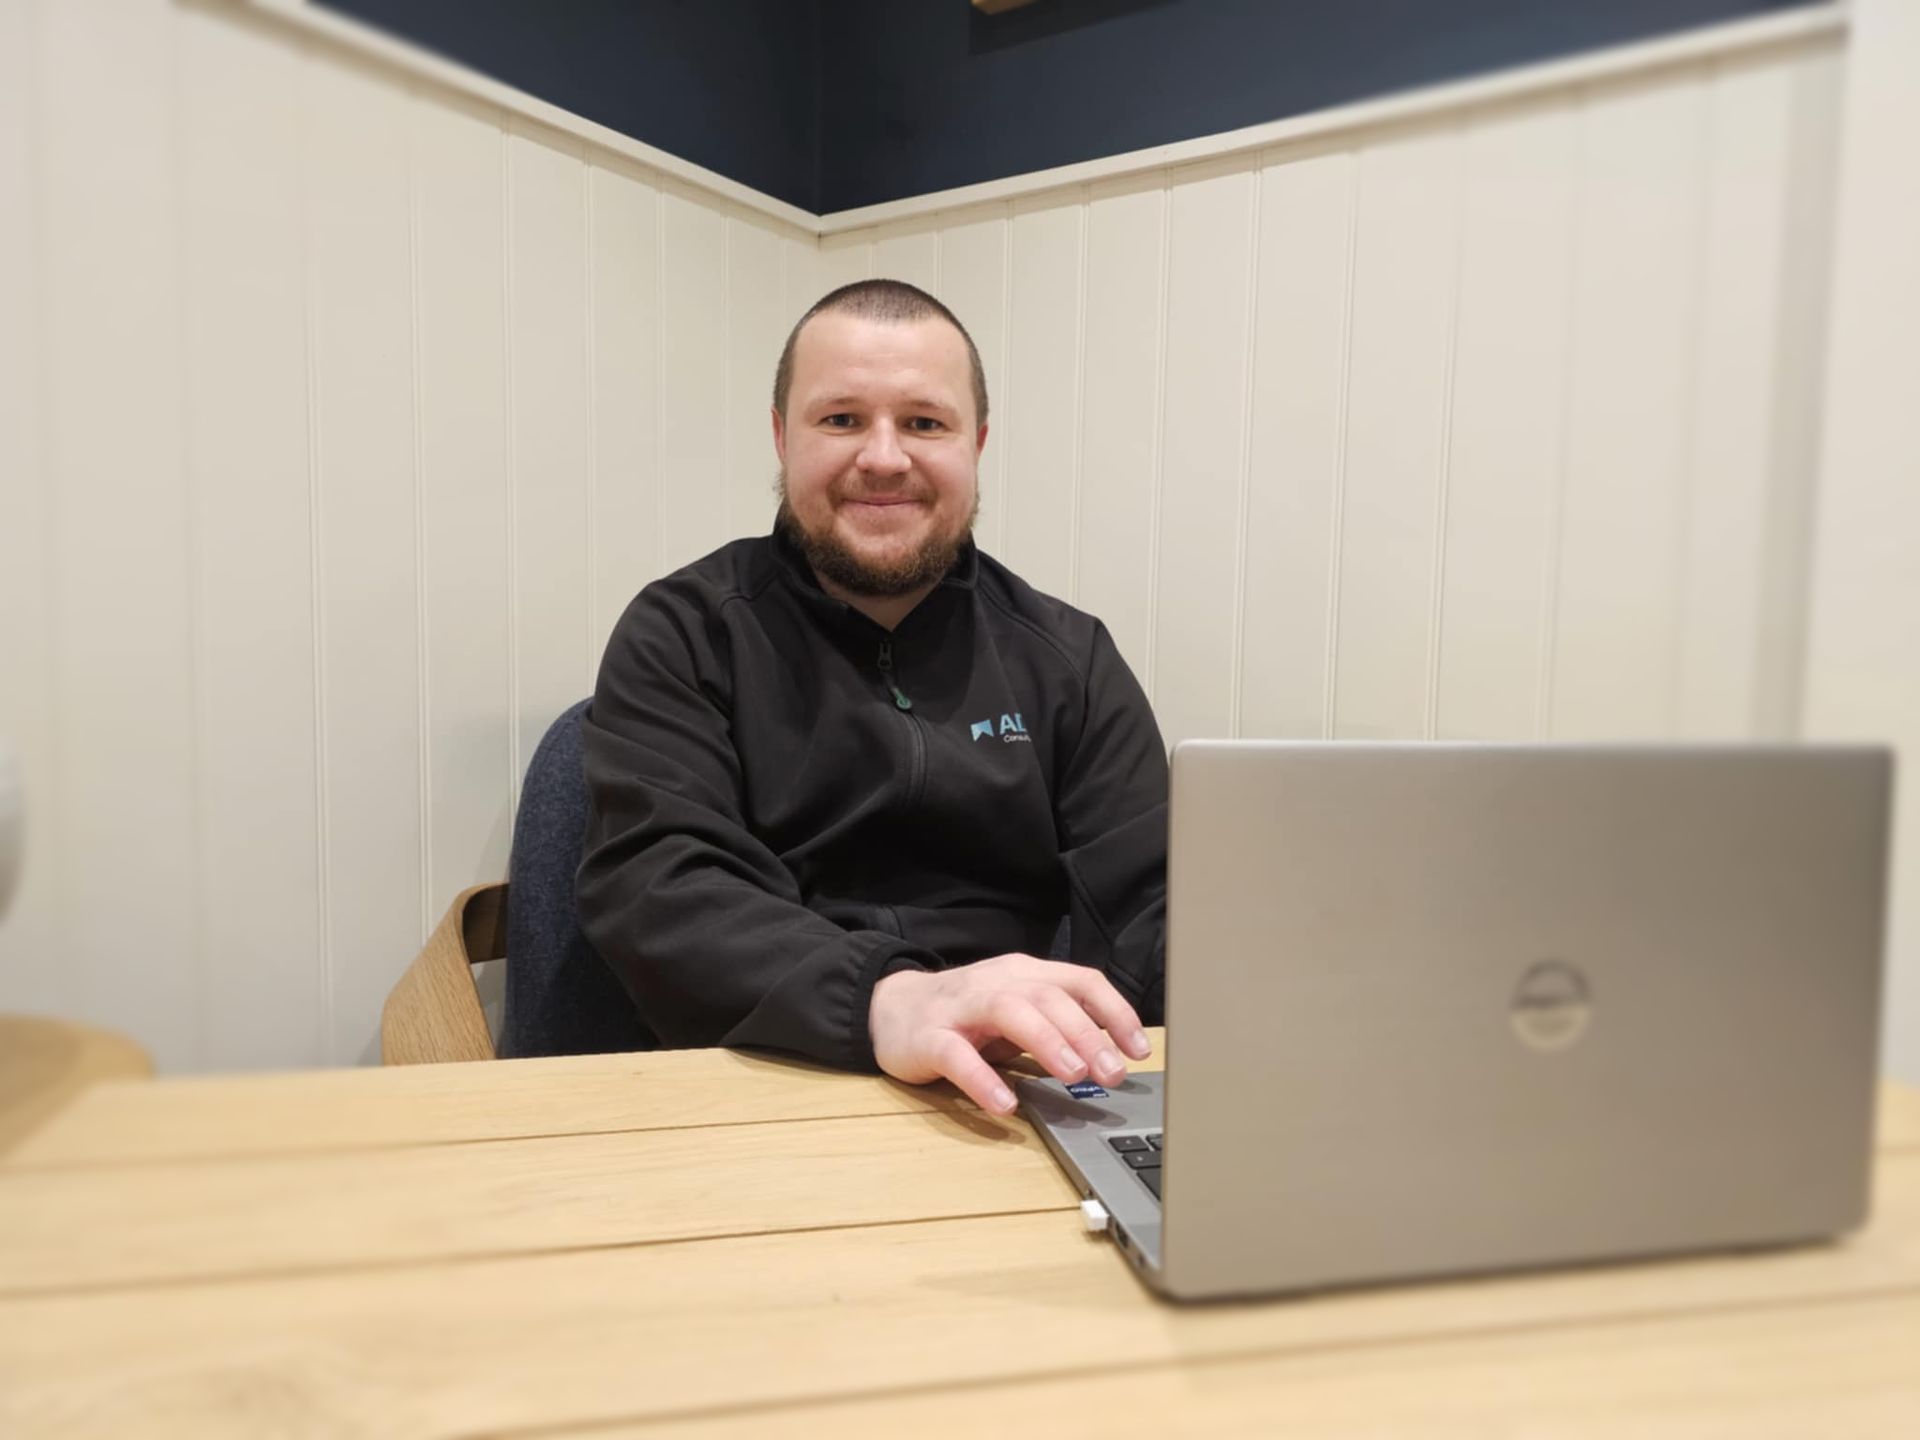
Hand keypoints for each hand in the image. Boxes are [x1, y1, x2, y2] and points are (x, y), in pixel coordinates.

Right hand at [869, 954, 1152, 1115]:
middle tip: (1112, 1072)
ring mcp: (961, 1008)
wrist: (891, 1008)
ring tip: (1073, 1074)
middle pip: (1048, 997)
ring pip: (1009, 1012)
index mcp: (1025, 975)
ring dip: (1047, 1041)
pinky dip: (982, 1079)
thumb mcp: (1018, 1010)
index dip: (1115, 1012)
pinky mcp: (929, 1038)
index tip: (1138, 1049)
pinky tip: (1004, 1104)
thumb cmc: (967, 1015)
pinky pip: (957, 1056)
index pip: (1080, 981)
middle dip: (1086, 1033)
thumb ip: (1058, 1024)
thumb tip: (1112, 1052)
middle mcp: (997, 984)